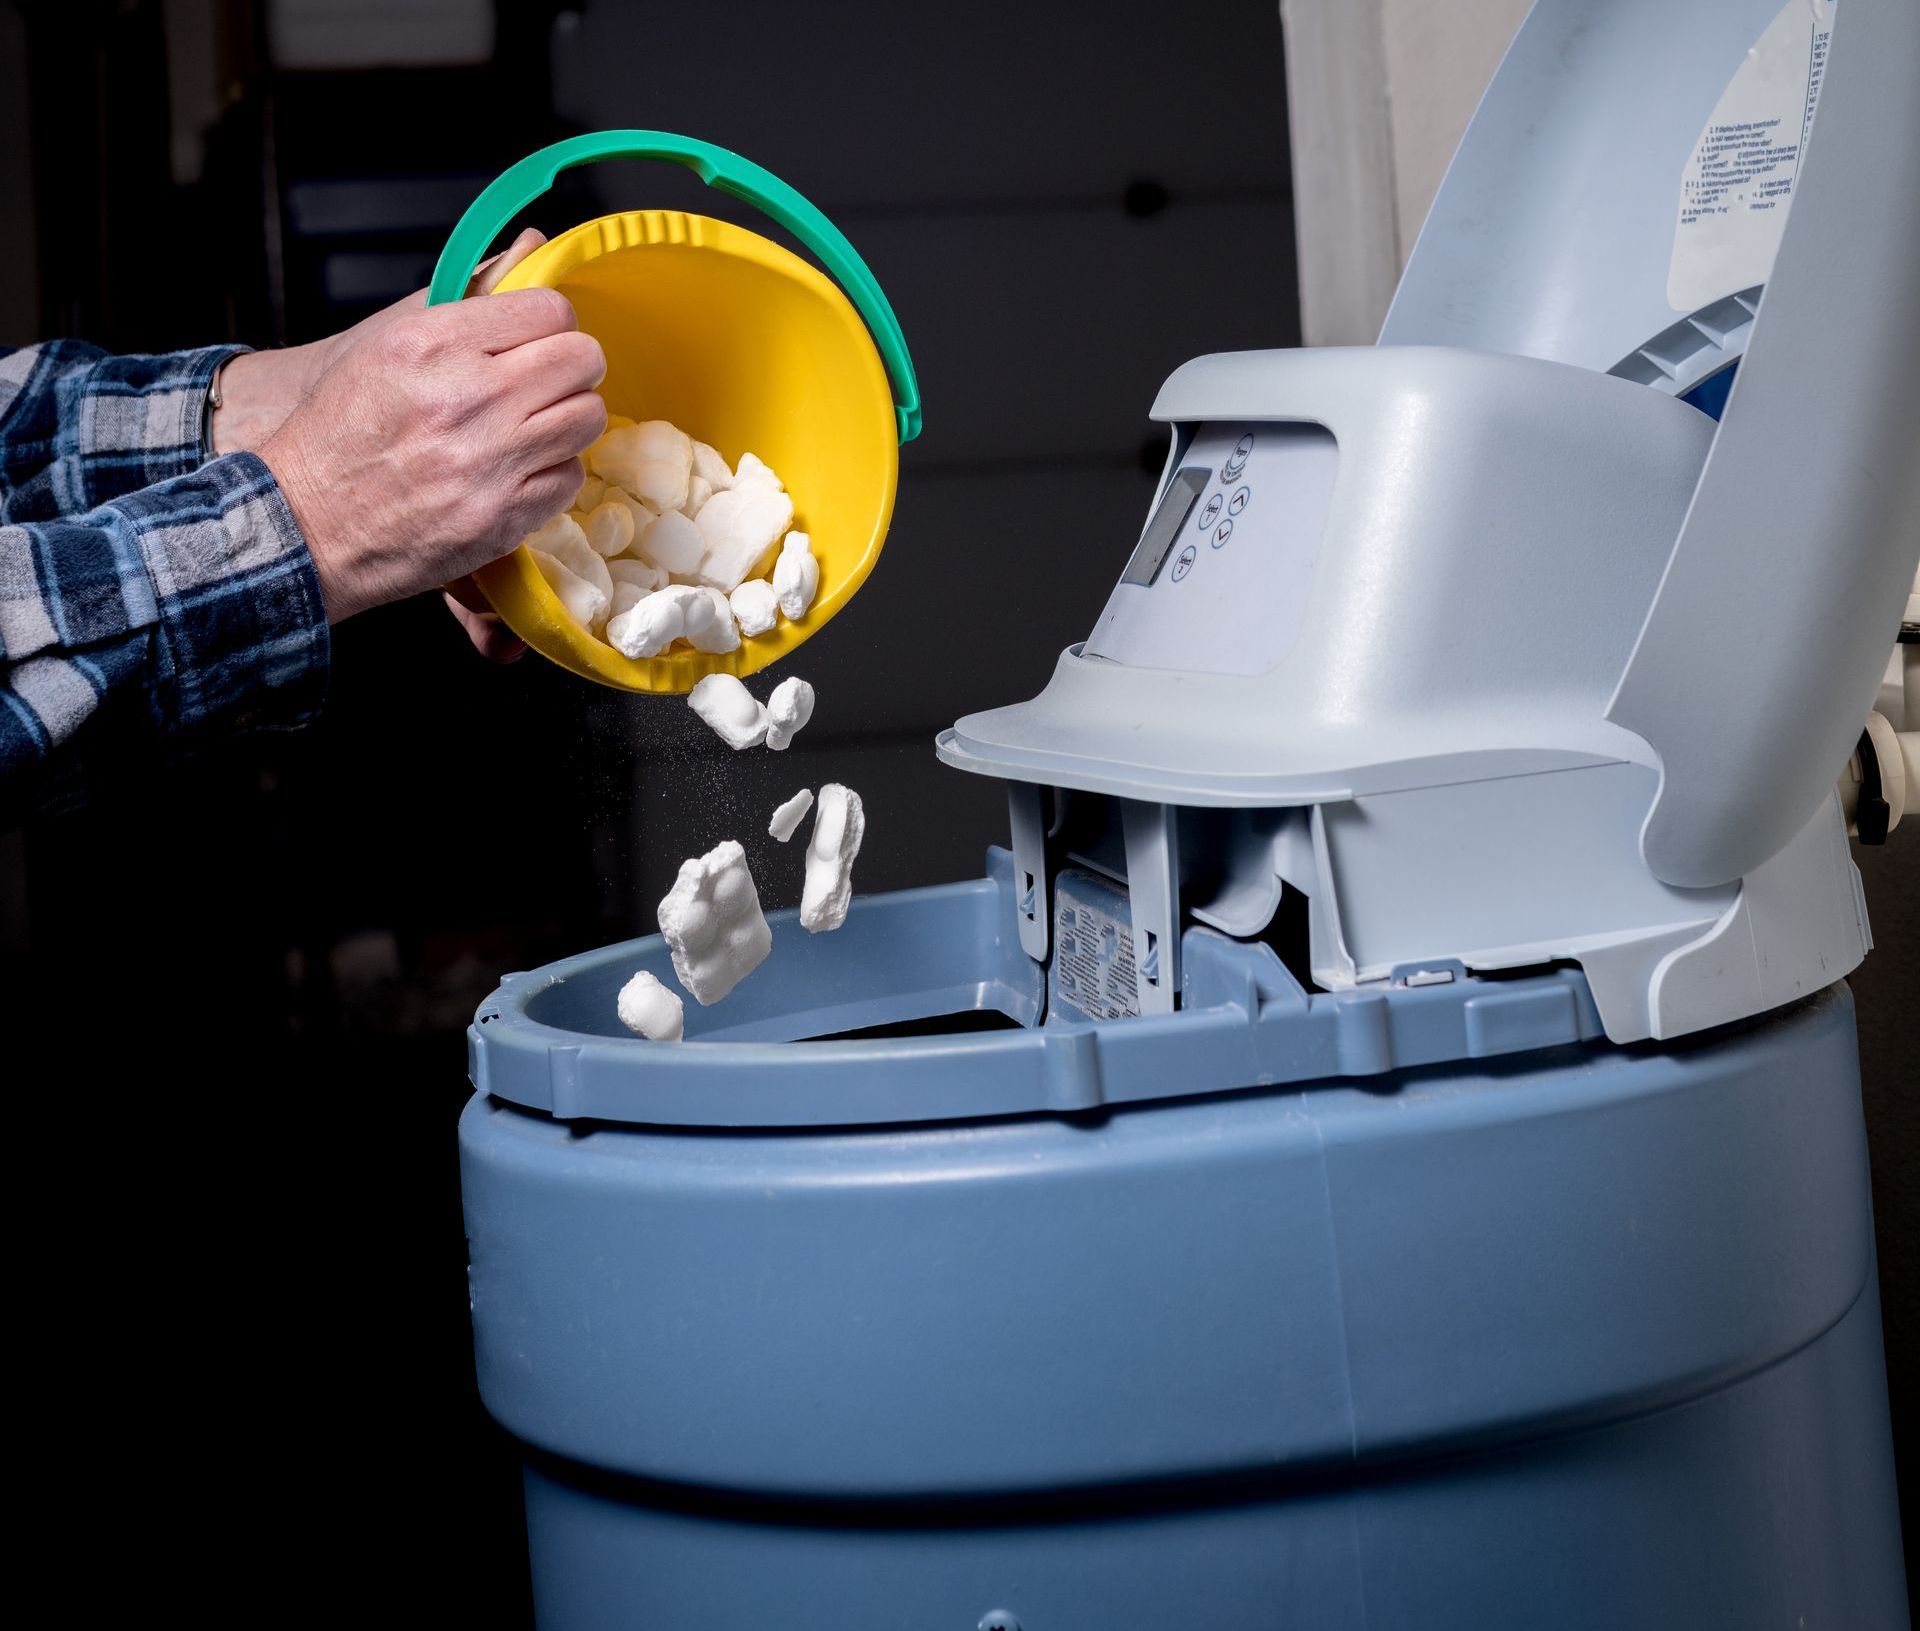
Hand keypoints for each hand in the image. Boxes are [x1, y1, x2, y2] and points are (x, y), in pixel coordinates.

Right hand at [260, 278, 605, 623]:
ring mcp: (490, 461)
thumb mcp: (388, 342)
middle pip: (582, 360)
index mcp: (433, 343)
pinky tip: (519, 469)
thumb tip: (533, 248)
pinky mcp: (503, 516)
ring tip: (535, 424)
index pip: (550, 310)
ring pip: (587, 418)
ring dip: (569, 418)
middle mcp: (467, 398)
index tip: (541, 338)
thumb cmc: (342, 429)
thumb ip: (467, 294)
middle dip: (573, 366)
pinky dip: (552, 472)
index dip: (553, 323)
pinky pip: (570, 477)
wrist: (307, 521)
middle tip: (550, 380)